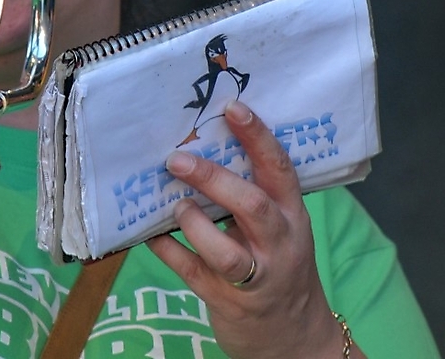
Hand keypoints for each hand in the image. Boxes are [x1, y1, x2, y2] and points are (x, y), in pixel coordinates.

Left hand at [146, 101, 361, 358]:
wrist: (294, 336)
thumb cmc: (279, 266)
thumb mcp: (280, 229)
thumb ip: (254, 196)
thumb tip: (201, 151)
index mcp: (293, 216)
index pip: (280, 169)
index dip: (257, 136)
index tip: (232, 108)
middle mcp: (279, 244)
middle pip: (252, 206)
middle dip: (214, 179)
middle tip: (178, 159)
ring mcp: (255, 277)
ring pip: (225, 251)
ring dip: (194, 223)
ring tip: (176, 205)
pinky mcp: (228, 302)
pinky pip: (193, 273)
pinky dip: (168, 250)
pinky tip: (150, 234)